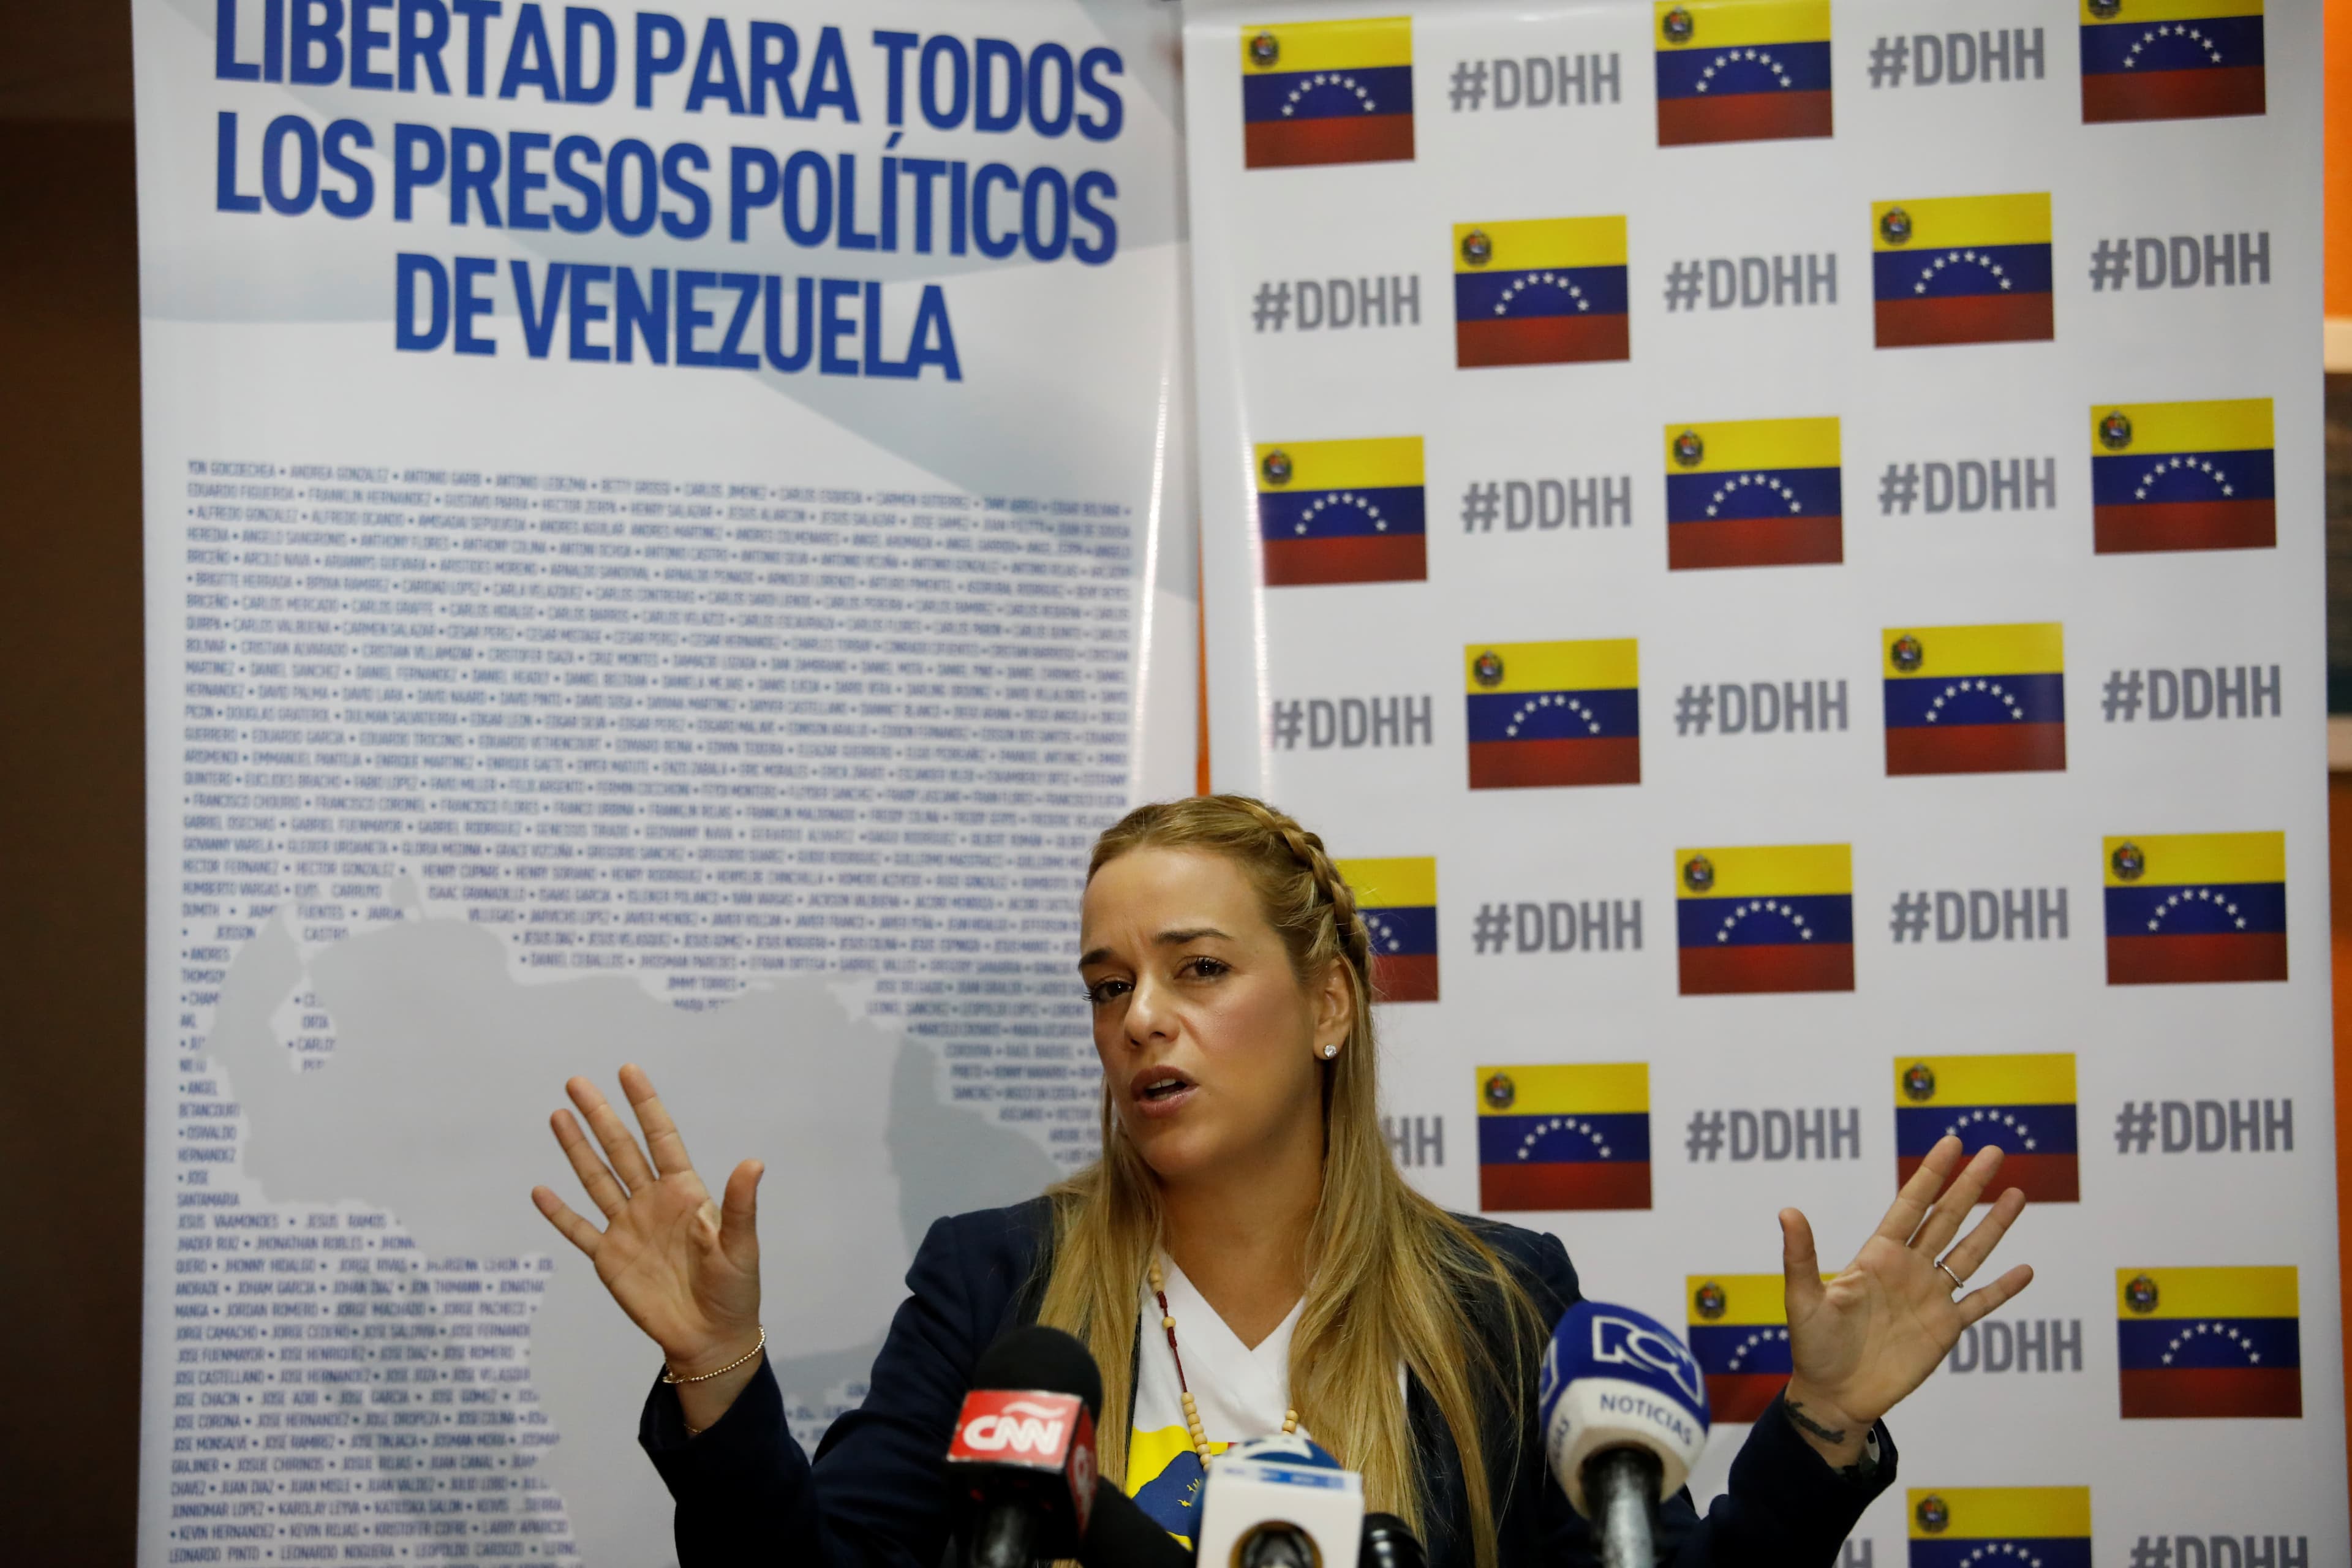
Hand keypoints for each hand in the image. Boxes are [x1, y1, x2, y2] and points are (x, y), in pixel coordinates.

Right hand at [530, 1065, 764, 1381]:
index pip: (661, 1138)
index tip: (628, 1070)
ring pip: (596, 1180)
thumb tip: (755, 1162)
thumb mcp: (741, 1245)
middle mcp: (652, 1202)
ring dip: (576, 1149)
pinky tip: (540, 1190)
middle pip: (621, 1150)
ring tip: (558, 1116)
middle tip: (576, 1082)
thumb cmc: (733, 1289)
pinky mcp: (609, 1258)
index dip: (645, 1105)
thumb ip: (740, 1205)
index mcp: (685, 1192)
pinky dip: (559, 1213)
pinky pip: (579, 1230)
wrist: (709, 1337)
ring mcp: (628, 1228)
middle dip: (600, 1116)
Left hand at [1775, 1136, 2032, 1465]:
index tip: (1952, 1142)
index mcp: (1877, 1255)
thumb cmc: (1813, 1345)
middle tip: (1994, 1151)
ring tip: (2017, 1193)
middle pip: (1946, 1218)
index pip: (1910, 1205)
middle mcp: (1908, 1269)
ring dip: (1994, 1225)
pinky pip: (1979, 1303)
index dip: (1931, 1174)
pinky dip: (2003, 1288)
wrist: (1834, 1394)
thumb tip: (1787, 1210)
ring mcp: (1929, 1297)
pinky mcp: (1944, 1329)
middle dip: (1969, 1185)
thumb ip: (1801, 1255)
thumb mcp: (1803, 1298)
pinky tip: (2026, 1269)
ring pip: (1968, 1253)